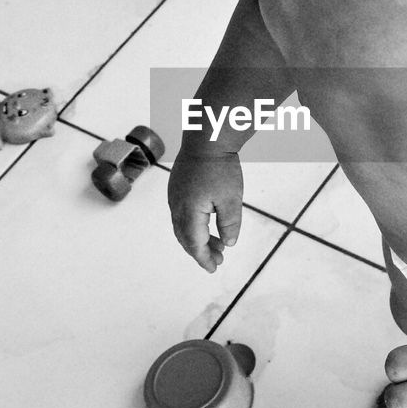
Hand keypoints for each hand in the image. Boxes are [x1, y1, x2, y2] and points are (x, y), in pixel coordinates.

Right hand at [166, 148, 242, 271]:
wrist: (207, 139)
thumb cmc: (221, 168)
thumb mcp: (232, 199)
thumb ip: (229, 224)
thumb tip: (228, 243)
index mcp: (189, 212)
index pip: (194, 244)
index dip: (204, 258)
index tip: (214, 268)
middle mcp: (177, 206)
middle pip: (185, 238)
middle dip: (201, 251)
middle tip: (218, 260)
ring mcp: (174, 196)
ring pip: (182, 227)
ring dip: (197, 238)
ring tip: (217, 244)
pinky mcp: (176, 188)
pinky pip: (181, 214)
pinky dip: (192, 226)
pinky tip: (206, 225)